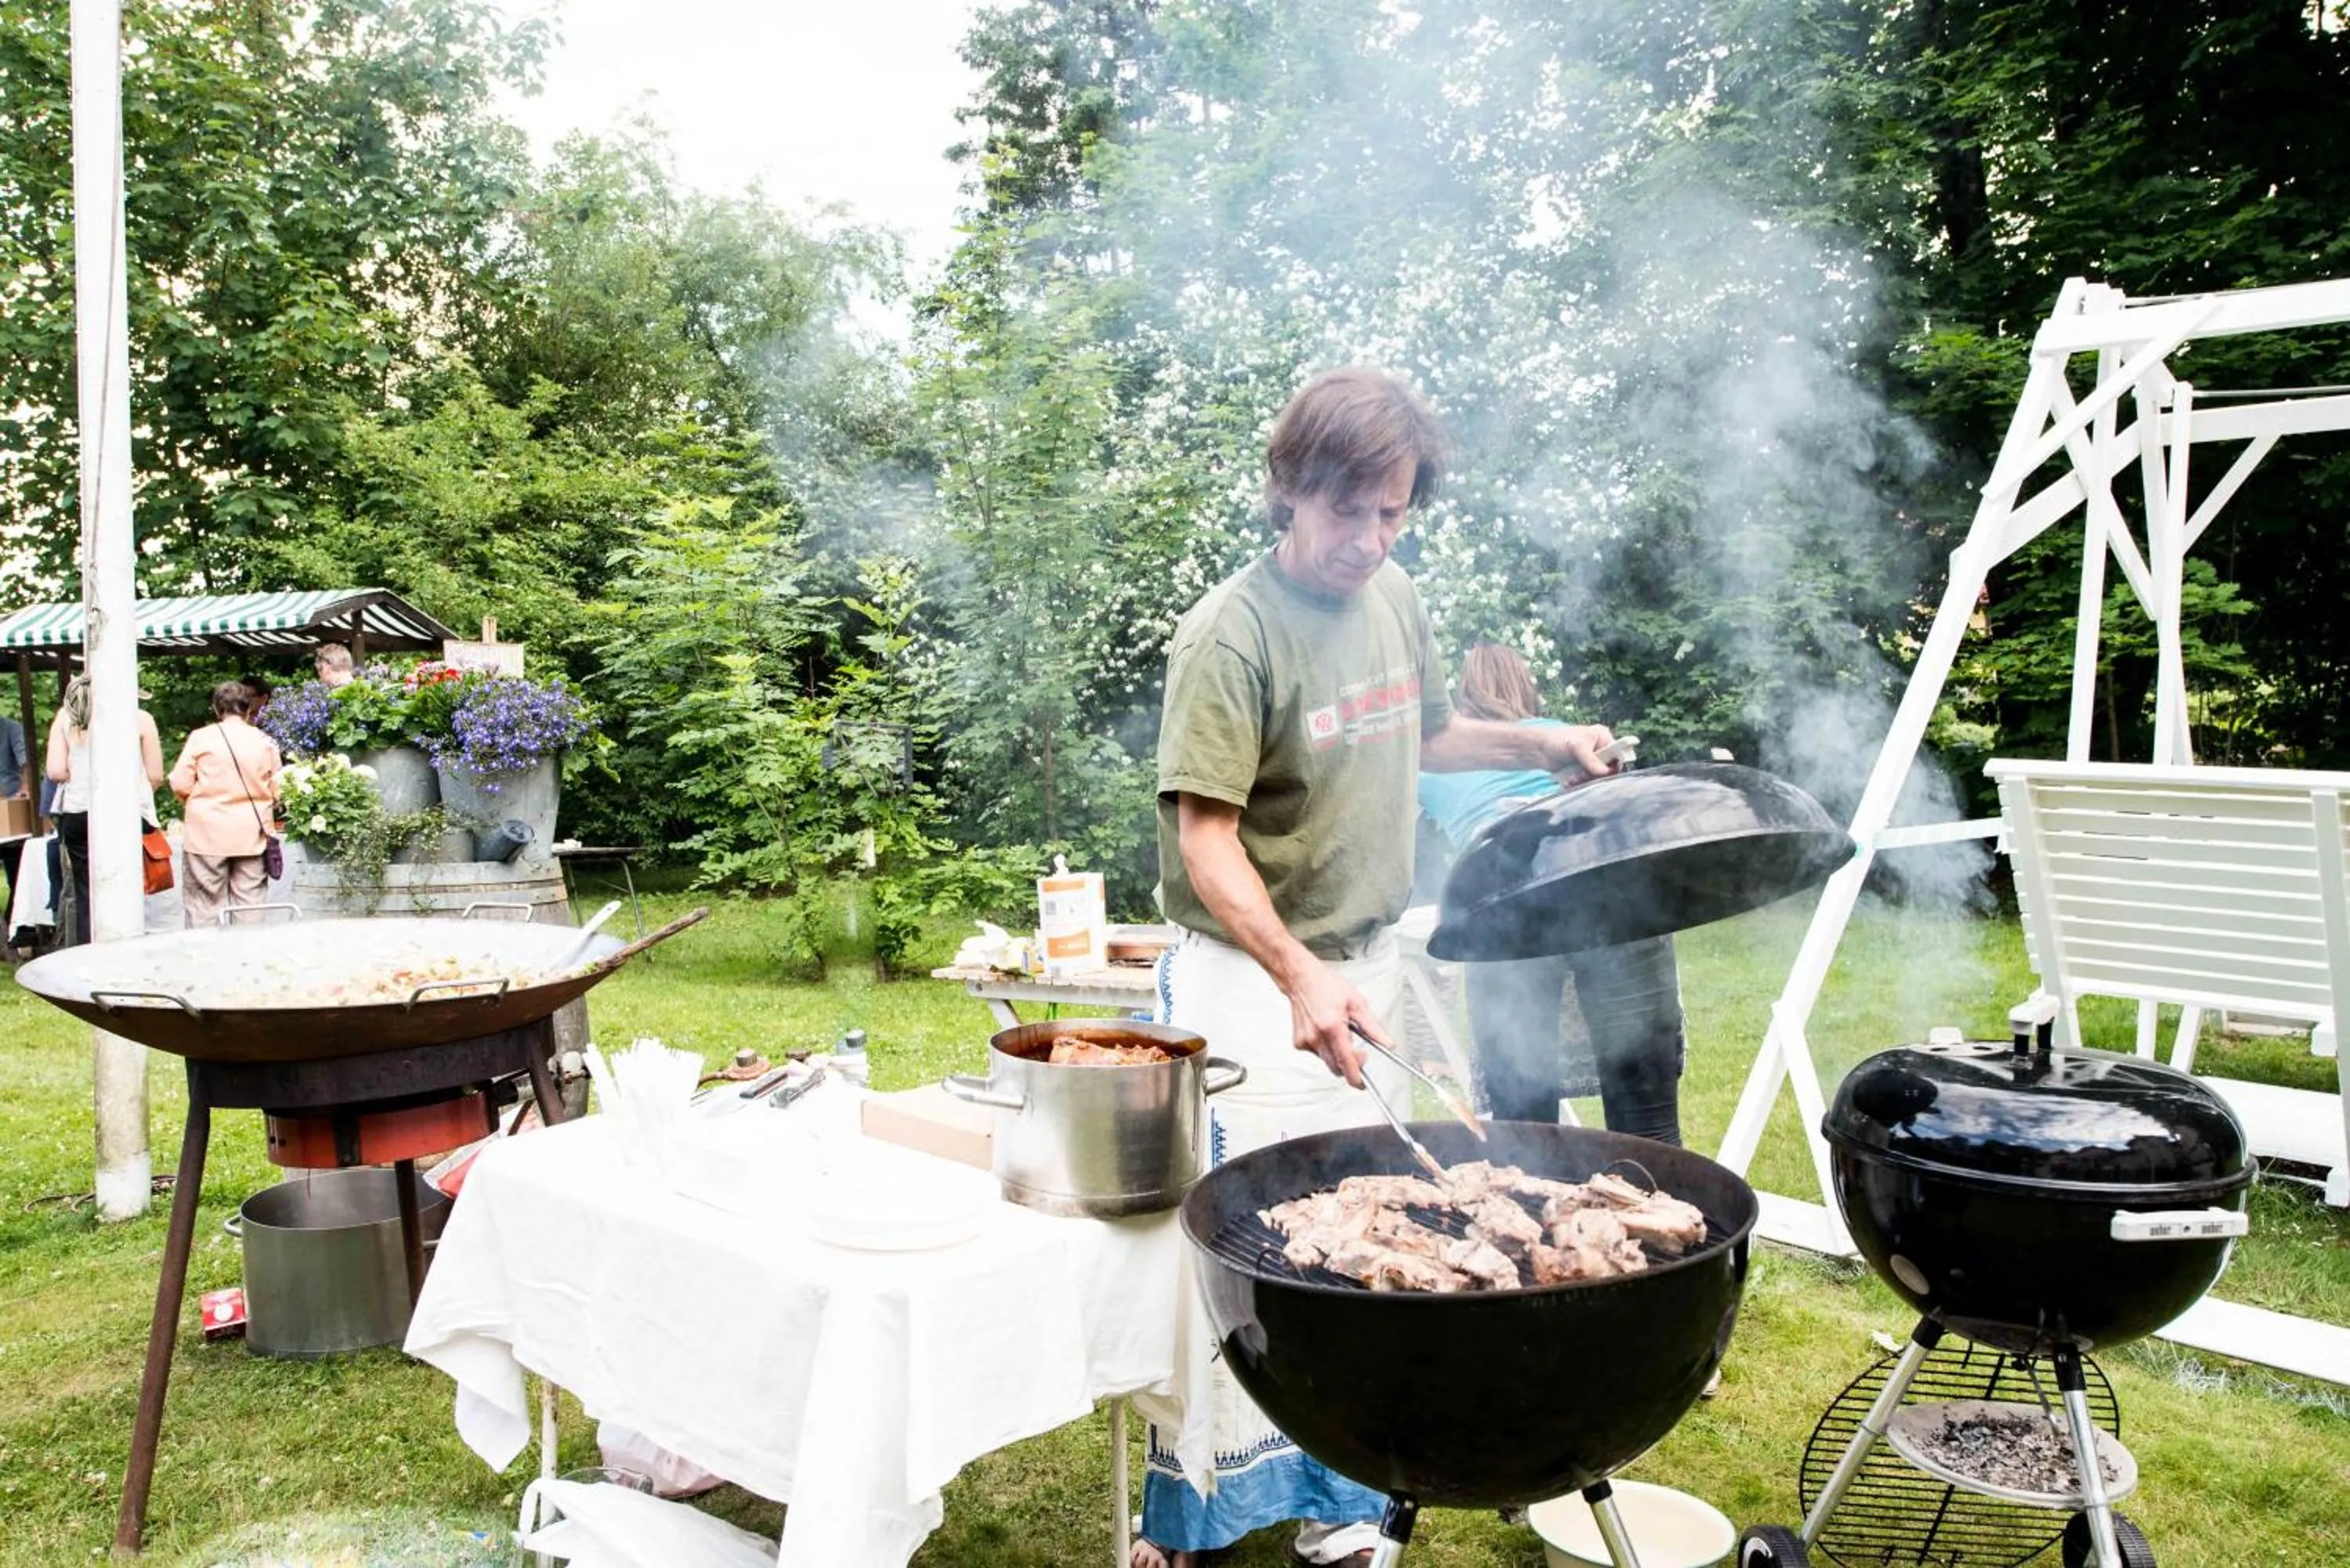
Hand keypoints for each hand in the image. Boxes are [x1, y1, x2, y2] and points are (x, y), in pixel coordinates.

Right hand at [1285, 959, 1376, 1085]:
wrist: (1301, 979)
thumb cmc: (1326, 986)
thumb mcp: (1357, 1003)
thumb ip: (1373, 1027)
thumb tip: (1387, 1043)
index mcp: (1332, 1027)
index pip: (1346, 1062)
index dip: (1356, 1077)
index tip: (1362, 1084)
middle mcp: (1316, 1037)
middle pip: (1336, 1067)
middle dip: (1350, 1065)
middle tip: (1360, 1053)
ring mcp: (1305, 1041)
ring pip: (1327, 1061)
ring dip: (1337, 1054)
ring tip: (1340, 1032)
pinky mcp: (1299, 1043)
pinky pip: (1317, 1054)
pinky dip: (1325, 1048)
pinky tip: (1325, 1031)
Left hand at [1545, 723, 1617, 780]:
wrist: (1538, 750)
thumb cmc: (1557, 741)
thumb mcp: (1576, 747)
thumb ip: (1591, 760)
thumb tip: (1606, 772)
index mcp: (1603, 737)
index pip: (1618, 753)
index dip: (1614, 765)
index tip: (1604, 774)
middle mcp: (1600, 748)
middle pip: (1609, 768)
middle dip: (1596, 775)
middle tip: (1582, 775)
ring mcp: (1591, 761)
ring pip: (1598, 777)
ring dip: (1586, 780)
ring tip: (1573, 778)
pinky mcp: (1583, 771)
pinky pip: (1588, 781)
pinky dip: (1580, 783)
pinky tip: (1570, 781)